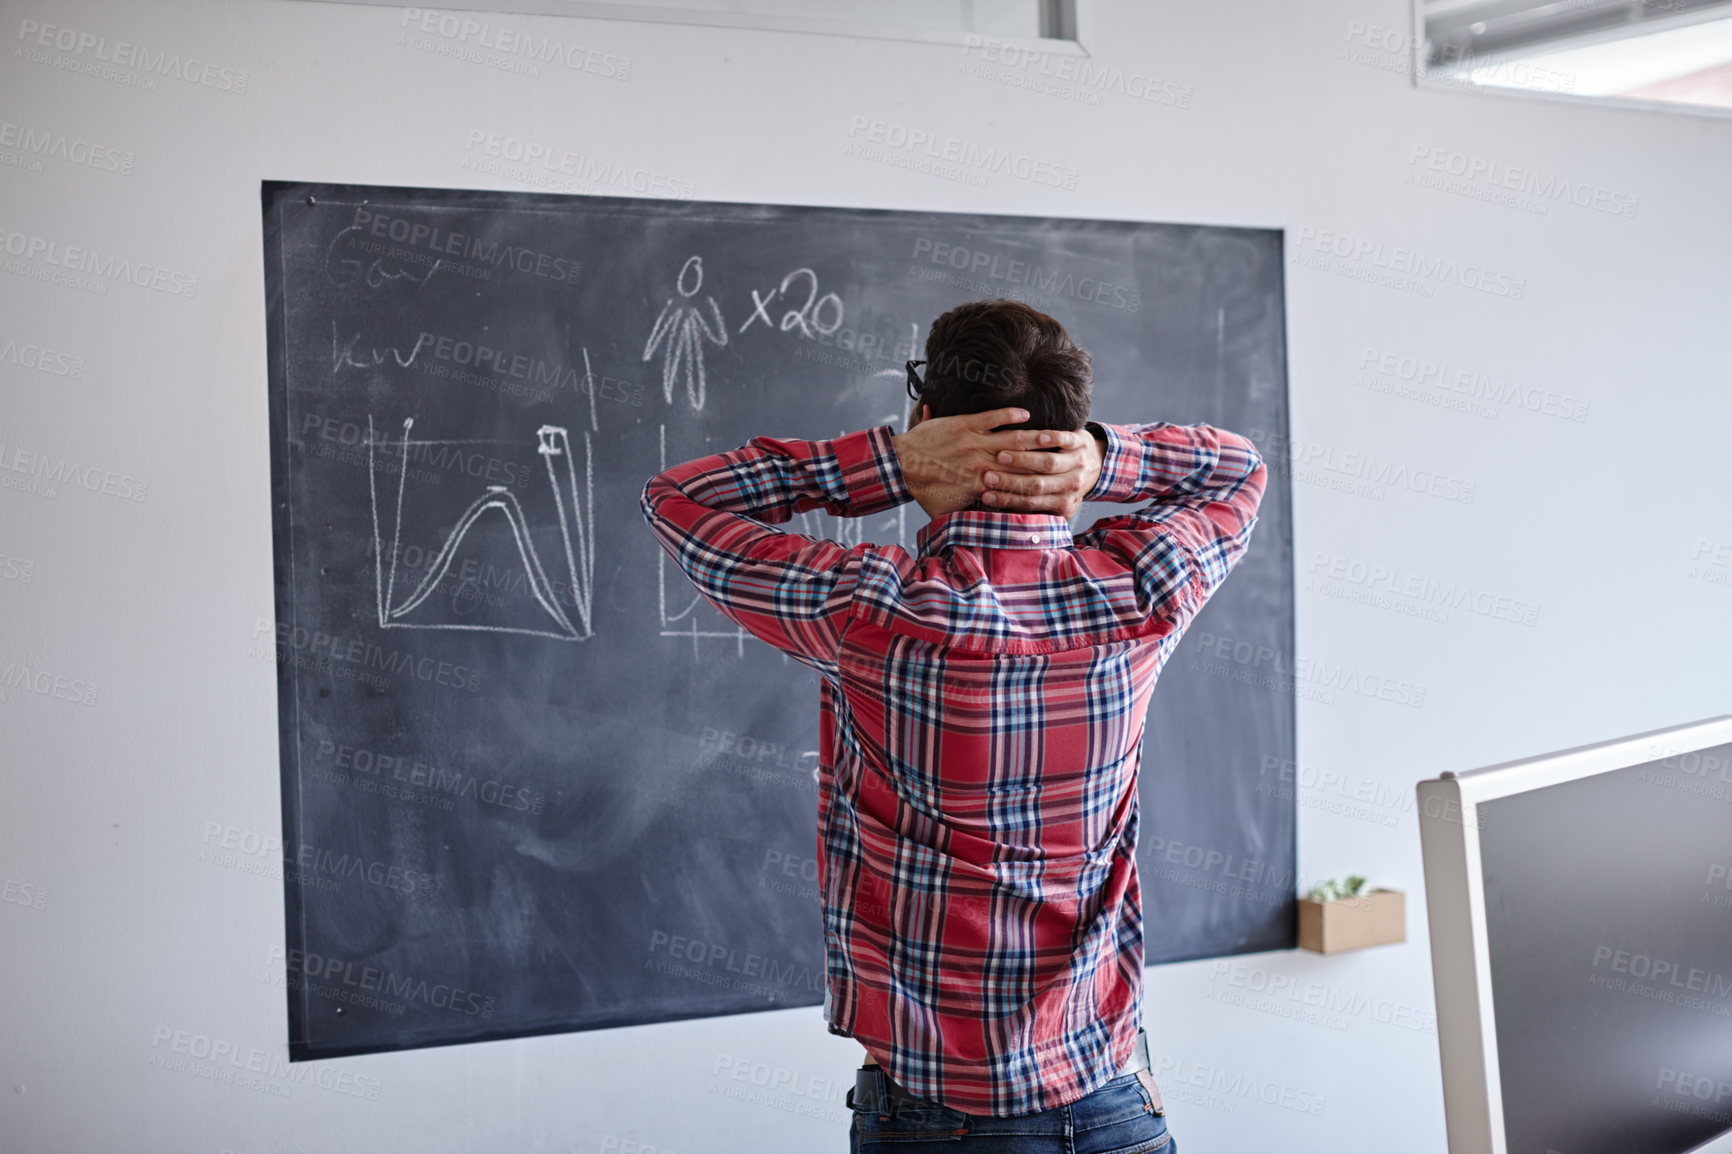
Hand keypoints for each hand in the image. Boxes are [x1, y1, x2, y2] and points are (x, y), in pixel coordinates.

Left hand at [893, 406, 1039, 519]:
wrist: (900, 465)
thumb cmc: (923, 491)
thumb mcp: (946, 512)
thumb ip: (967, 517)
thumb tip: (984, 527)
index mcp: (980, 486)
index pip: (1014, 486)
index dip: (1032, 486)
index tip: (1049, 485)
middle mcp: (981, 464)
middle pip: (1020, 461)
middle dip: (1041, 460)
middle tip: (1061, 458)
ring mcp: (974, 442)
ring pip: (1011, 439)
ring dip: (1033, 437)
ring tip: (1051, 437)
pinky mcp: (965, 425)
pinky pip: (993, 417)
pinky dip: (1010, 415)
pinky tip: (1026, 414)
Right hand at [979, 426, 1103, 518]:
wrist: (1097, 462)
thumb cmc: (1066, 483)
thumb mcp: (1057, 501)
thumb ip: (1036, 509)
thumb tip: (1004, 518)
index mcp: (1064, 503)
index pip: (1031, 503)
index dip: (1008, 500)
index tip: (986, 495)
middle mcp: (1072, 485)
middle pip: (1038, 485)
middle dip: (1011, 482)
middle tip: (989, 477)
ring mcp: (1077, 462)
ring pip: (1048, 463)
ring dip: (1024, 460)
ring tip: (1001, 457)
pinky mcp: (1080, 442)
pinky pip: (1064, 440)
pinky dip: (1051, 438)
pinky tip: (1036, 436)